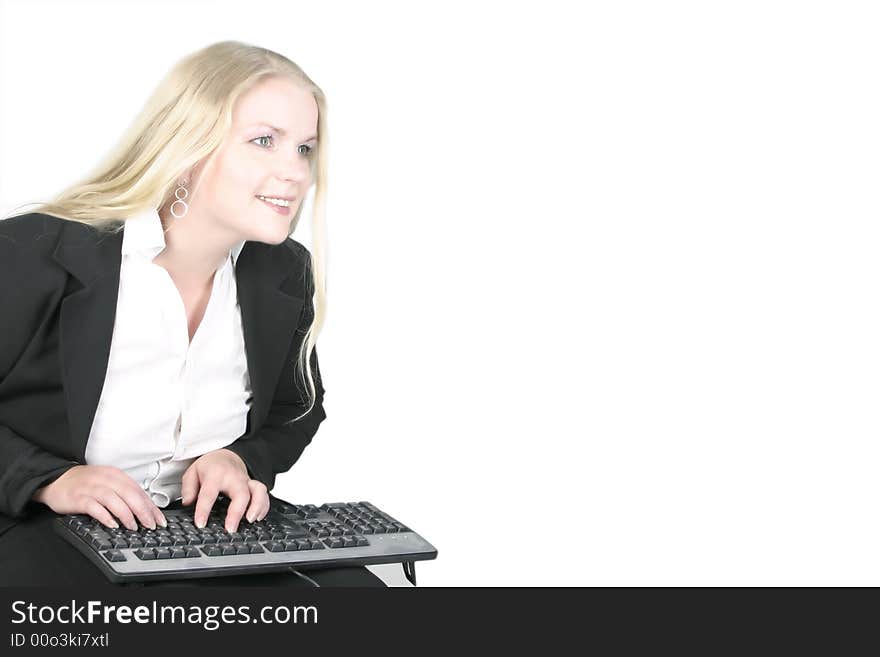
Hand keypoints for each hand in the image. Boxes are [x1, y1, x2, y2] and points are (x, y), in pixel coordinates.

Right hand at [32, 465, 166, 529]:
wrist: (56, 479)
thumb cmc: (85, 484)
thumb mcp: (108, 483)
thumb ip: (124, 494)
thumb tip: (144, 510)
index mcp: (116, 475)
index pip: (139, 491)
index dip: (151, 507)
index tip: (160, 520)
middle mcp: (106, 479)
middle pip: (130, 494)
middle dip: (143, 511)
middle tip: (151, 525)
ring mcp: (92, 488)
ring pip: (114, 500)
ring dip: (126, 515)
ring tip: (134, 527)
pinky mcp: (78, 498)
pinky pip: (94, 507)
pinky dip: (105, 516)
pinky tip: (112, 524)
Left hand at [180, 448, 269, 532]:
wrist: (226, 455)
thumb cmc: (210, 467)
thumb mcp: (192, 472)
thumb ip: (188, 488)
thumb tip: (188, 503)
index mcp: (216, 474)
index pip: (209, 493)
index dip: (204, 510)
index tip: (201, 524)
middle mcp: (234, 477)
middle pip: (241, 493)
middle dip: (237, 512)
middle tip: (230, 529)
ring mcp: (246, 482)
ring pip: (258, 492)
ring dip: (257, 507)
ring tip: (250, 521)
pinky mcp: (254, 487)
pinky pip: (265, 495)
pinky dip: (264, 507)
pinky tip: (257, 518)